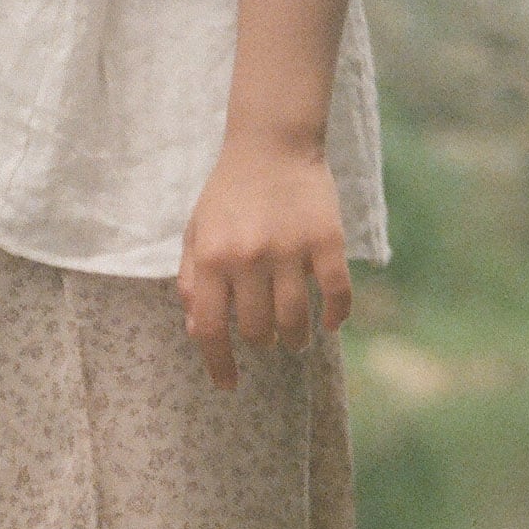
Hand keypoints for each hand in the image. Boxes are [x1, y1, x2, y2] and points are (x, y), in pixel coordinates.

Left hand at [179, 135, 352, 390]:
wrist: (271, 144)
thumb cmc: (228, 195)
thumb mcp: (196, 234)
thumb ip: (191, 281)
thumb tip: (197, 330)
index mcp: (212, 260)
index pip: (210, 329)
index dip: (218, 363)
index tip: (228, 384)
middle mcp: (249, 259)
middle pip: (256, 329)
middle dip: (261, 343)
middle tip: (267, 341)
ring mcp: (290, 250)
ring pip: (294, 318)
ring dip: (294, 338)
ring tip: (295, 340)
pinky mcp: (327, 239)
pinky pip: (336, 292)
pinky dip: (336, 315)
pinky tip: (330, 324)